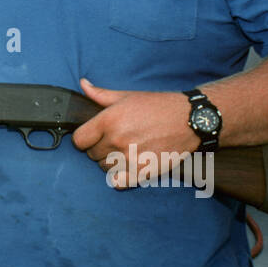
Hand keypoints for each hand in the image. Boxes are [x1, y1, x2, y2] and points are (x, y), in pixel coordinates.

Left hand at [70, 78, 199, 188]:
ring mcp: (129, 158)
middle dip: (99, 148)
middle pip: (92, 155)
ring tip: (123, 151)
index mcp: (109, 121)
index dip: (84, 138)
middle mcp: (116, 140)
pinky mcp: (143, 172)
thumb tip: (83, 84)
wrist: (188, 120)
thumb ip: (100, 94)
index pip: (79, 140)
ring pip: (104, 168)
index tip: (92, 137)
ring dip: (109, 162)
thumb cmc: (157, 106)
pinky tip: (126, 167)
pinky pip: (117, 182)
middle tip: (114, 141)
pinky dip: (119, 177)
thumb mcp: (127, 96)